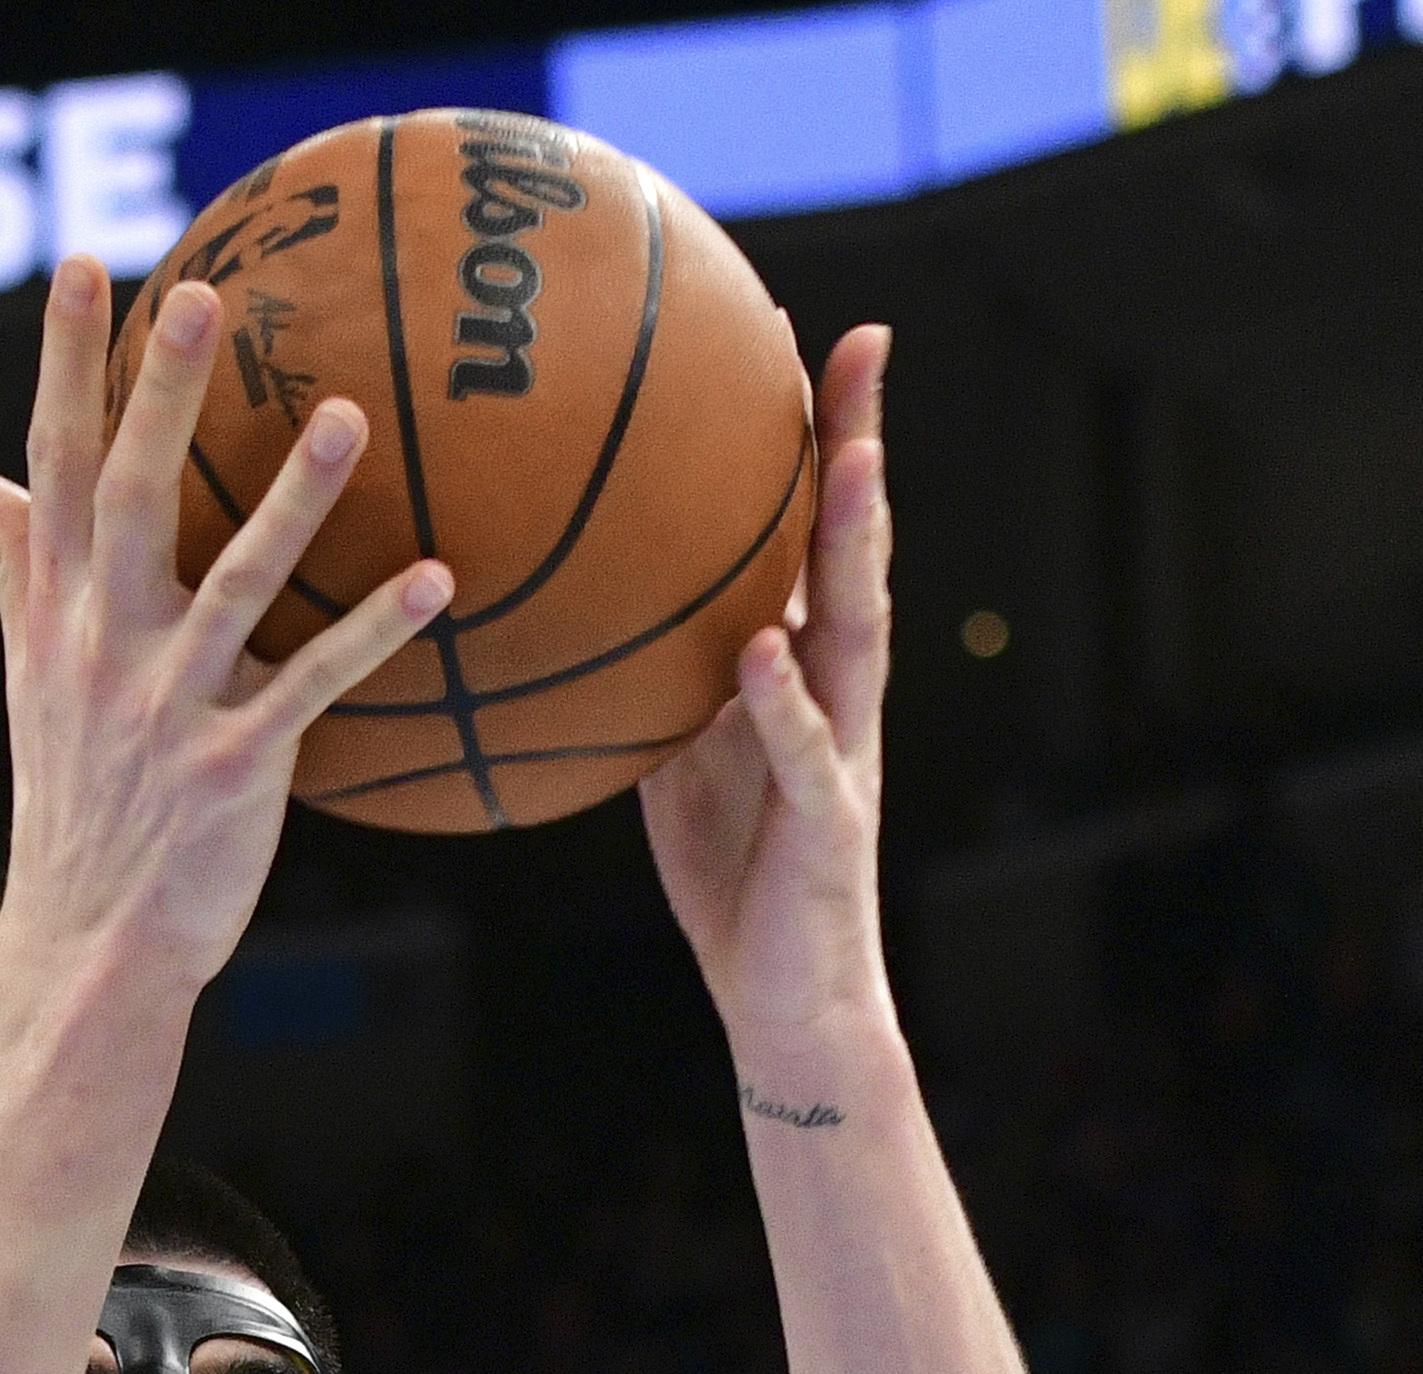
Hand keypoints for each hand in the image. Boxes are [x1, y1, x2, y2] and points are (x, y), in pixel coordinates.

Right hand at [0, 266, 454, 1001]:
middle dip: (160, 396)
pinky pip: (315, 685)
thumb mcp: (30, 674)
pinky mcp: (235, 767)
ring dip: (294, 500)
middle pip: (130, 498)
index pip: (52, 466)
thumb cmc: (72, 798)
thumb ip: (13, 566)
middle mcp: (102, 649)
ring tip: (349, 414)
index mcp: (55, 616)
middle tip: (200, 293)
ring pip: (234, 584)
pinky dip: (376, 633)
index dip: (63, 365)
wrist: (85, 944)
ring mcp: (166, 708)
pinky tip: (440, 579)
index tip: (82, 267)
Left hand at [641, 322, 894, 1044]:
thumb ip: (644, 675)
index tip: (786, 331)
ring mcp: (845, 749)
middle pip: (854, 543)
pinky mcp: (831, 823)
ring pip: (860, 628)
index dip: (806, 432)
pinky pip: (807, 753)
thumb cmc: (732, 870)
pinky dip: (786, 702)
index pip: (806, 527)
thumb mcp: (672, 753)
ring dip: (855, 542)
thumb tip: (559, 604)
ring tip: (848, 458)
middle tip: (862, 344)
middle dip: (860, 441)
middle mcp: (838, 688)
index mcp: (802, 664)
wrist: (784, 993)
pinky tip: (763, 650)